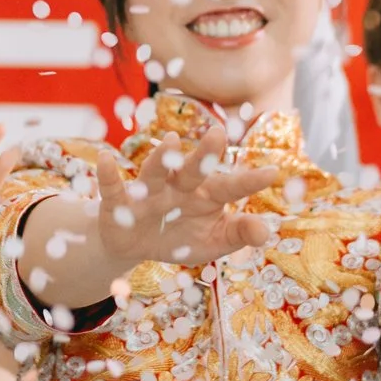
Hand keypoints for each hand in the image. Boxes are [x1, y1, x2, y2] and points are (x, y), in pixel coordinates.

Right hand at [96, 130, 284, 267]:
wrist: (135, 246)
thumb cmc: (180, 237)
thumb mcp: (211, 241)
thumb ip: (238, 234)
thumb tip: (266, 231)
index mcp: (206, 196)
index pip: (230, 187)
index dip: (249, 181)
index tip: (274, 172)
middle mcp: (179, 187)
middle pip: (194, 170)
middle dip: (204, 155)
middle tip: (218, 134)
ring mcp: (149, 192)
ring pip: (155, 173)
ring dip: (160, 158)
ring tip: (169, 141)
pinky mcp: (119, 202)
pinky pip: (113, 187)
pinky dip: (108, 175)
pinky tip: (106, 159)